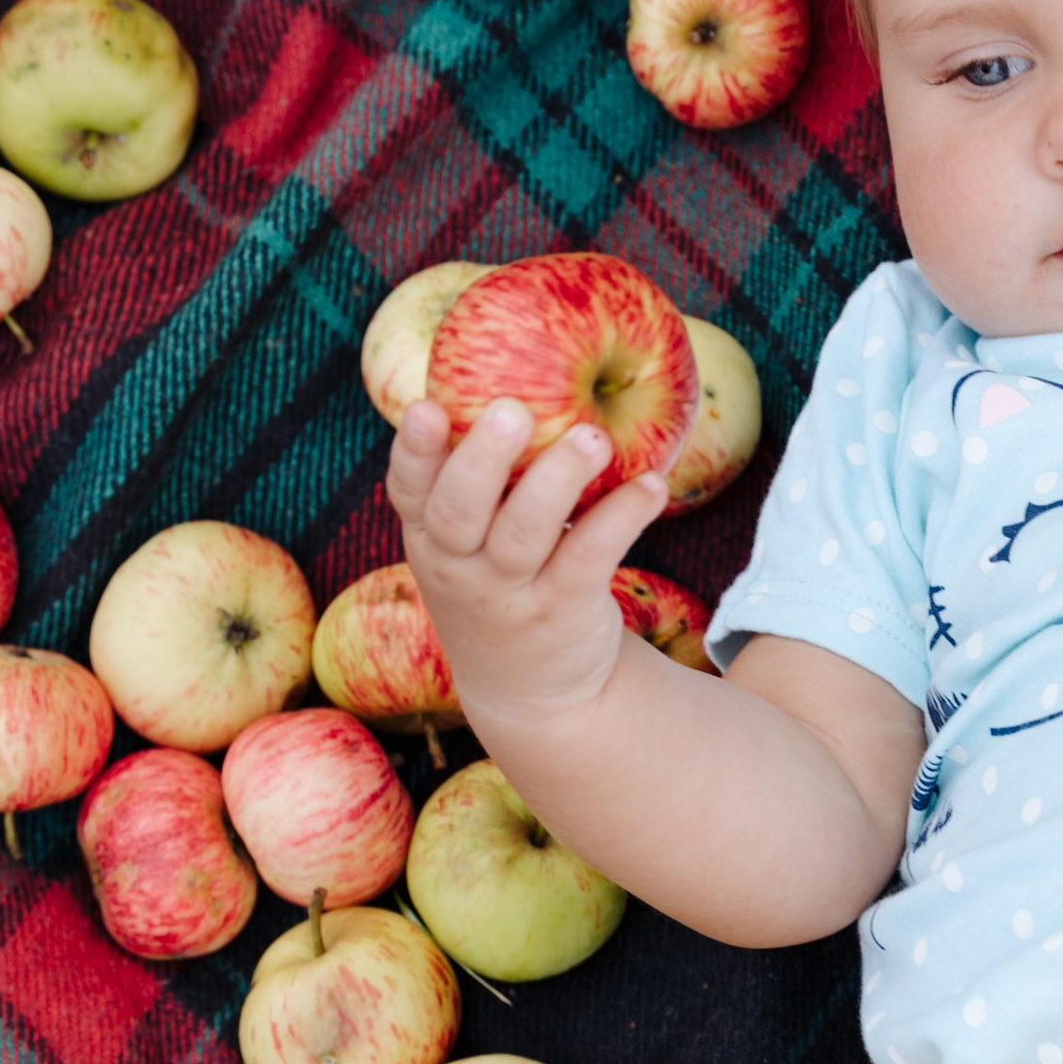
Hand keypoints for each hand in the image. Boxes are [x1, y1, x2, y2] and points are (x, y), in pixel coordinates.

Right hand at [386, 398, 669, 729]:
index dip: (414, 451)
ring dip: (560, 481)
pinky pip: (591, 559)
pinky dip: (621, 519)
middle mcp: (461, 566)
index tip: (425, 409)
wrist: (531, 691)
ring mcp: (511, 594)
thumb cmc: (499, 583)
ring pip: (527, 534)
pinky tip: (651, 485)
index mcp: (431, 536)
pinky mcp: (563, 612)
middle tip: (512, 408)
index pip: (411, 489)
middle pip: (462, 509)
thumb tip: (510, 372)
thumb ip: (476, 478)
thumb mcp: (466, 542)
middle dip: (484, 457)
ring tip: (594, 436)